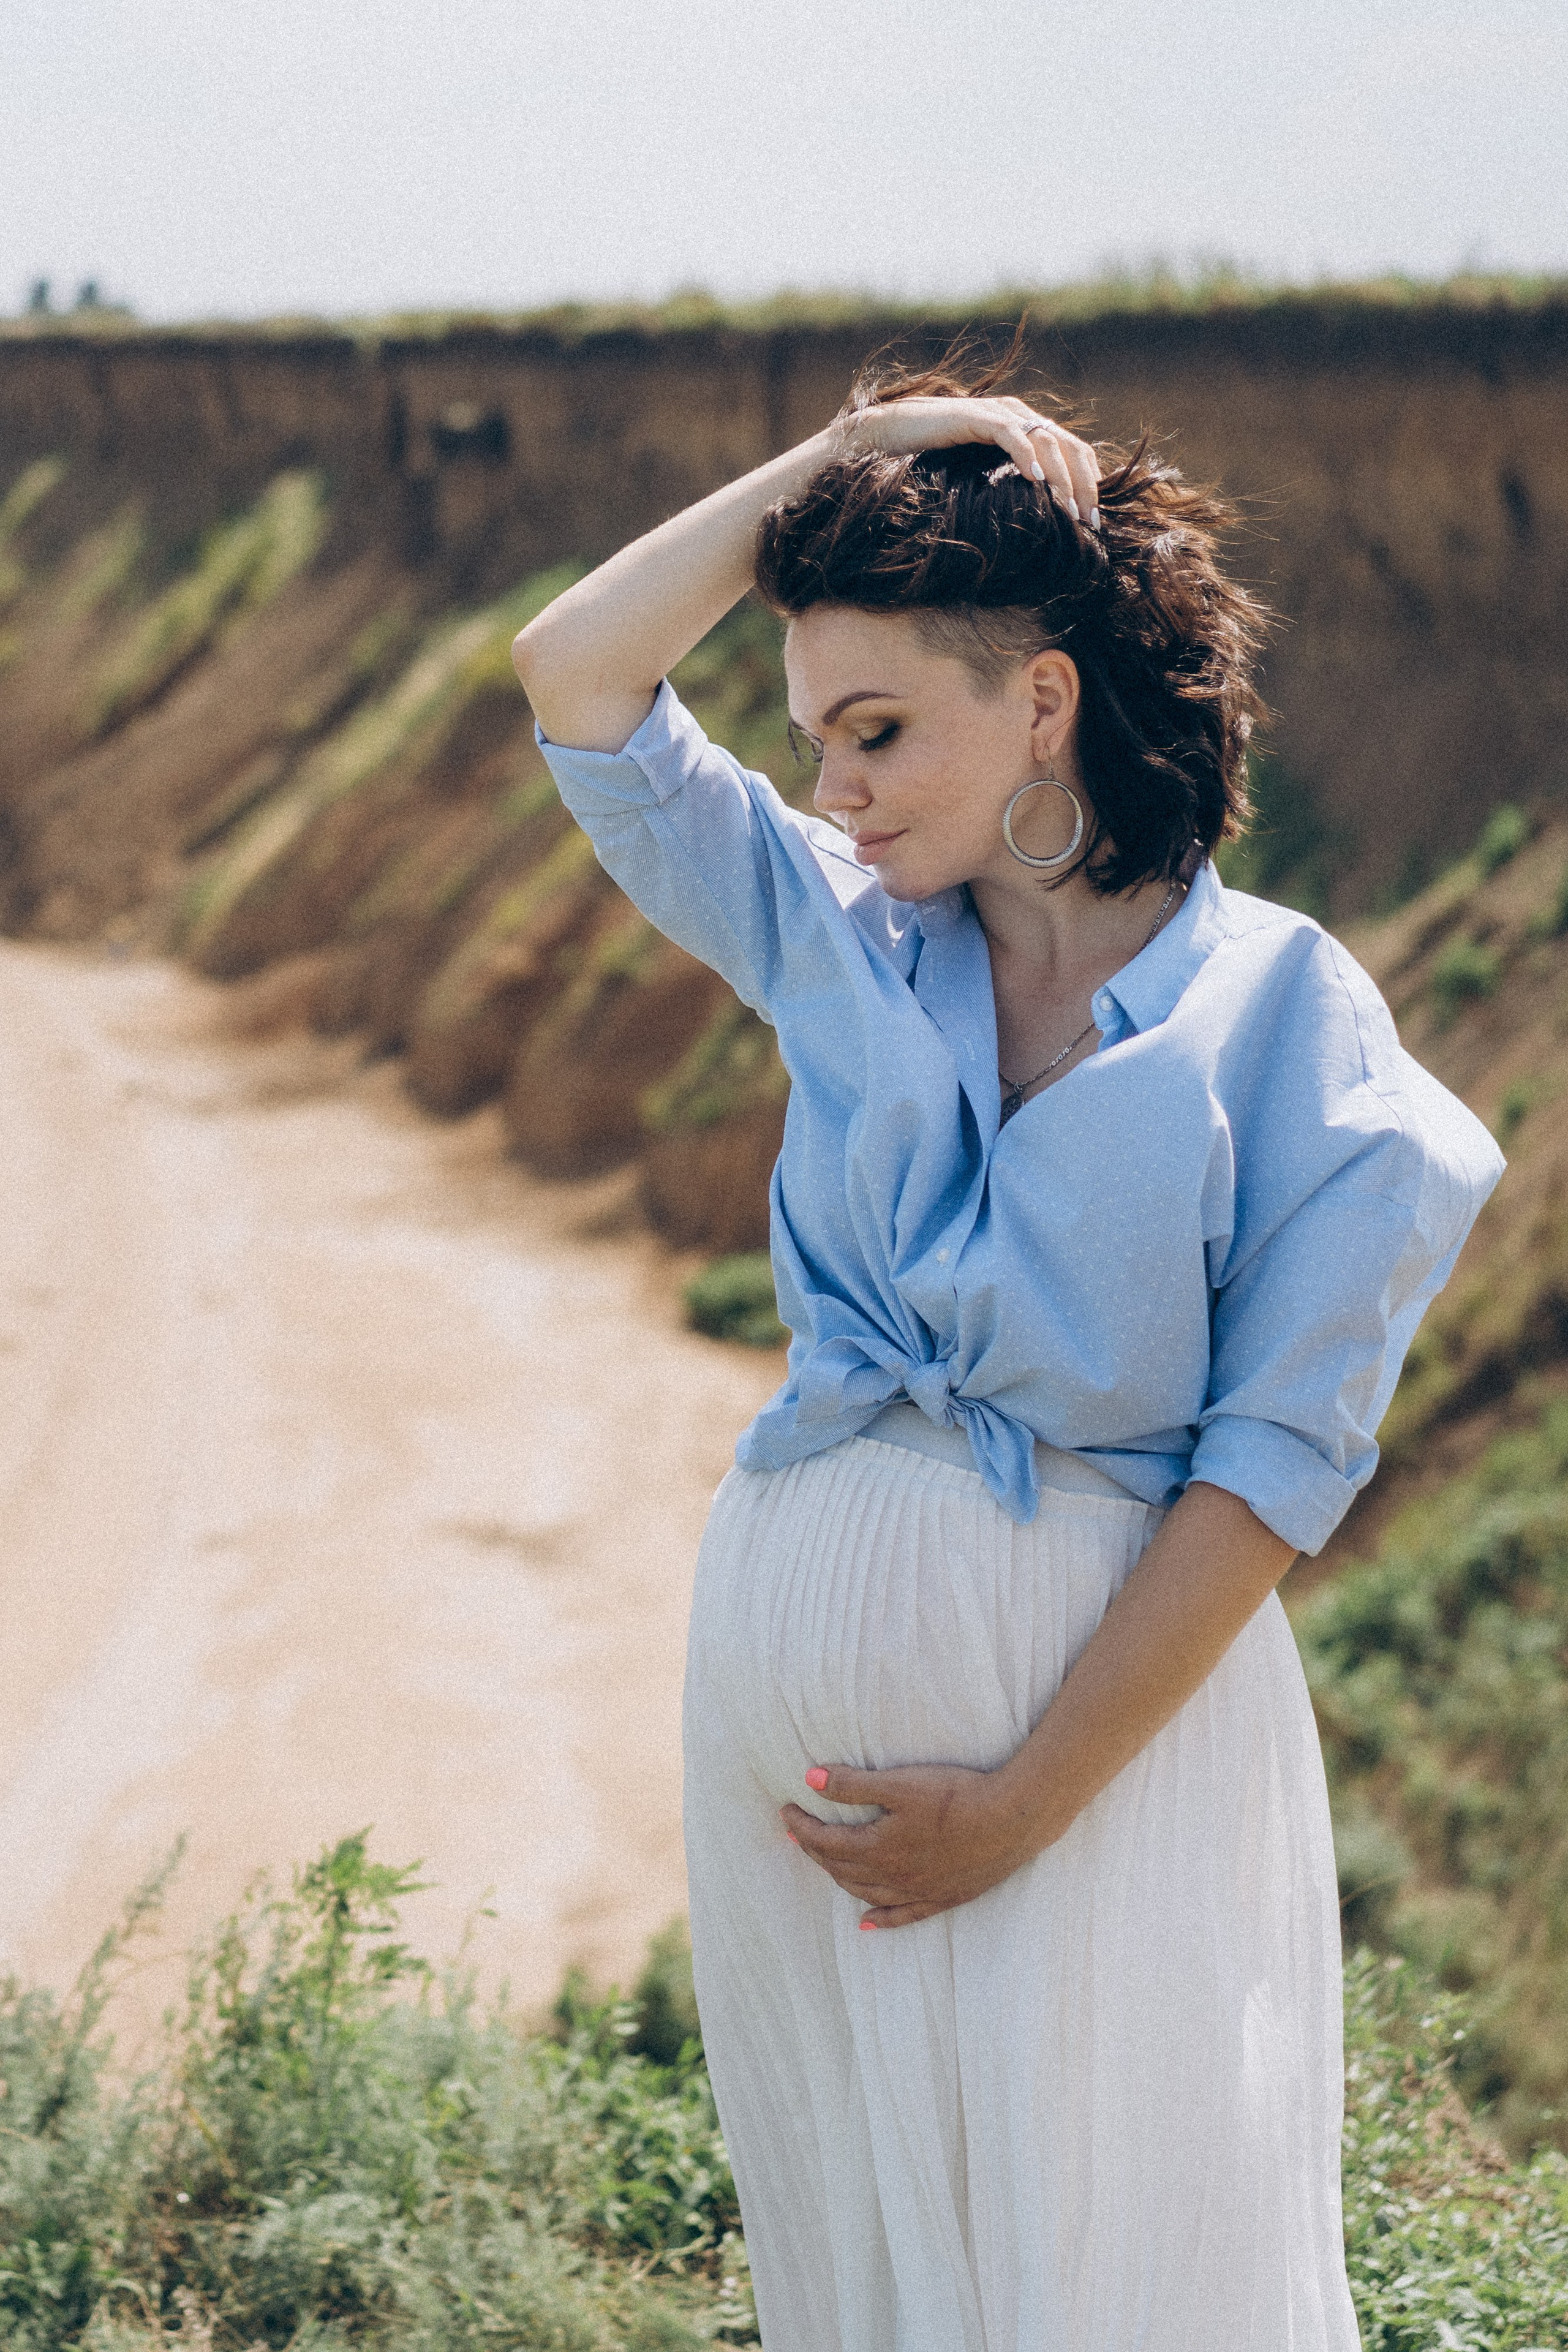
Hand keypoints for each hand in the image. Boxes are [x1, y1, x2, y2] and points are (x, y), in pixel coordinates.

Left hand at [780, 1759, 1043, 1929]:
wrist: (1012, 1820)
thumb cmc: (956, 1796)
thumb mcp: (900, 1784)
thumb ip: (853, 1785)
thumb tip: (810, 1778)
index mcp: (878, 1847)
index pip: (825, 1841)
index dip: (801, 1827)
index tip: (786, 1810)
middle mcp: (892, 1876)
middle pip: (839, 1868)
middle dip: (813, 1849)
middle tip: (797, 1832)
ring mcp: (918, 1891)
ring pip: (864, 1891)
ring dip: (837, 1877)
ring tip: (823, 1863)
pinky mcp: (943, 1897)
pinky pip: (901, 1916)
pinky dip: (879, 1920)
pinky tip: (866, 1923)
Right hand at [842, 396, 1100, 527]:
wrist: (892, 438)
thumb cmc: (934, 465)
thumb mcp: (985, 480)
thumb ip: (1012, 489)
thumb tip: (1040, 525)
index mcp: (1028, 430)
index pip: (1074, 451)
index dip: (1089, 484)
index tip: (1093, 523)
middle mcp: (1020, 416)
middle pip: (1070, 445)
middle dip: (1084, 485)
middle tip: (1089, 522)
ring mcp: (999, 413)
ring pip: (1046, 440)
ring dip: (1061, 477)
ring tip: (1068, 510)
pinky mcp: (977, 415)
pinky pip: (1010, 433)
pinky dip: (1026, 456)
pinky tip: (1035, 482)